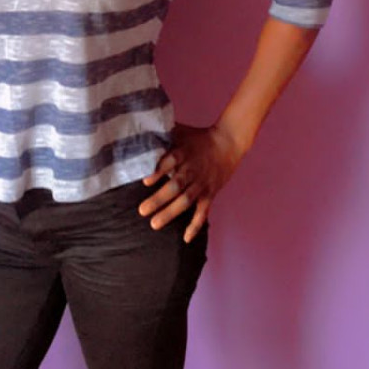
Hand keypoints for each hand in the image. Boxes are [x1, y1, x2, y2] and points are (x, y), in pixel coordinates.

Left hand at [138, 120, 245, 242]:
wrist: (228, 142)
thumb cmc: (199, 137)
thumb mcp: (180, 131)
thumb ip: (162, 132)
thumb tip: (139, 130)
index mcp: (183, 153)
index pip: (170, 161)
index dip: (158, 171)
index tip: (145, 181)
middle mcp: (192, 170)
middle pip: (176, 186)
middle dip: (159, 199)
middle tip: (142, 211)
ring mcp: (201, 183)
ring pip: (186, 201)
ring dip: (170, 213)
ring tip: (154, 224)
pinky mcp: (210, 193)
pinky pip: (203, 211)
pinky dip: (195, 226)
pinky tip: (185, 238)